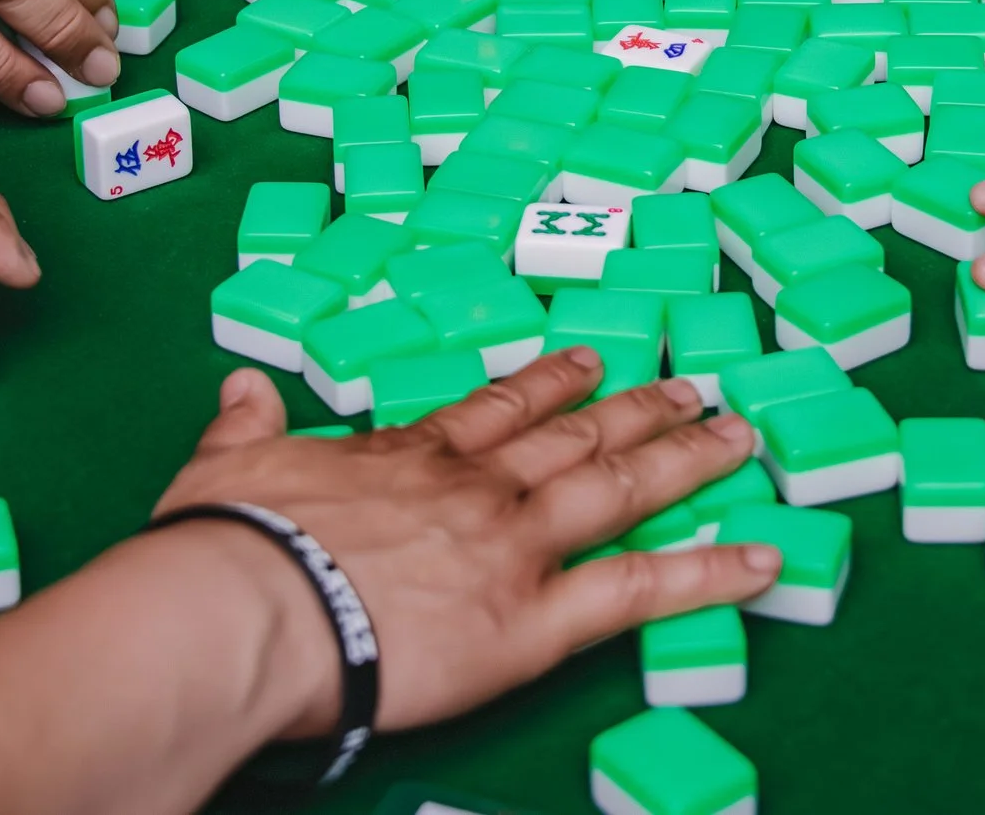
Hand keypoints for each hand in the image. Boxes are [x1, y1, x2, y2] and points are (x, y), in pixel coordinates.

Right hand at [153, 350, 778, 734]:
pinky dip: (707, 573)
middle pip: (576, 438)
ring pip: (620, 490)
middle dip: (639, 411)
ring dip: (685, 459)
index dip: (551, 385)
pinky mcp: (533, 620)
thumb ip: (245, 424)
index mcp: (409, 455)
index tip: (588, 363)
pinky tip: (761, 558)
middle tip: (691, 388)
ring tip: (736, 436)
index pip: (496, 411)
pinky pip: (639, 591)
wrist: (245, 608)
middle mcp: (476, 489)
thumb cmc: (223, 545)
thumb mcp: (223, 465)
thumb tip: (239, 387)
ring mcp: (514, 547)